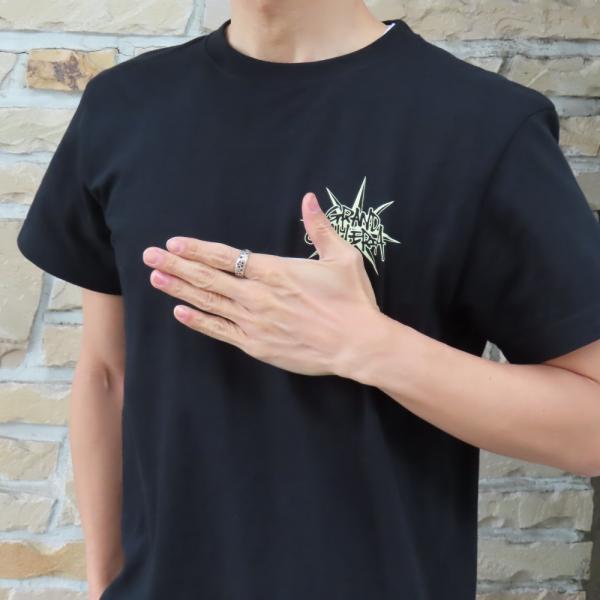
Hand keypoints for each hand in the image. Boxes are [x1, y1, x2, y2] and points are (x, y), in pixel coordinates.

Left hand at [142, 192, 383, 375]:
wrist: (357, 344)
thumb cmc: (352, 300)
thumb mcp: (342, 257)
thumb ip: (319, 227)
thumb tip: (308, 198)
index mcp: (276, 271)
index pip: (227, 256)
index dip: (198, 249)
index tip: (175, 243)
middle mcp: (258, 295)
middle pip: (209, 277)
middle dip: (176, 265)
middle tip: (149, 256)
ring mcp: (254, 322)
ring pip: (209, 302)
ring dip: (180, 289)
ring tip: (155, 278)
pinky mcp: (256, 345)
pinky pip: (220, 331)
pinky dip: (198, 321)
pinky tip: (180, 312)